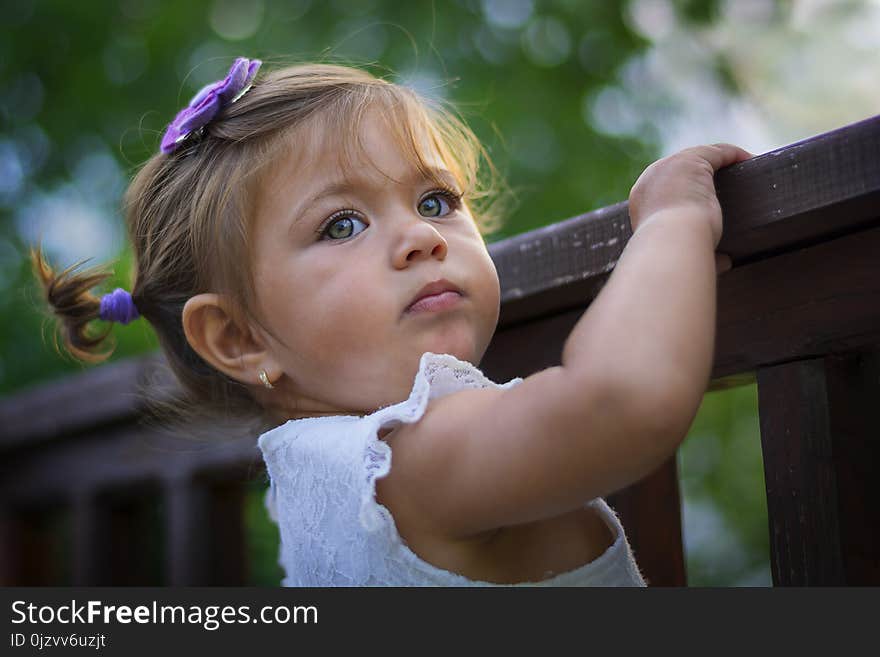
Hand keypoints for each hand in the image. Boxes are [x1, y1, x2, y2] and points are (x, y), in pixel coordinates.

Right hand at [628, 143, 751, 272]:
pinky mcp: (691, 161)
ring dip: (721, 162)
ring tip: (744, 171)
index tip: (705, 202)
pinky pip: (716, 152)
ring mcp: (669, 166)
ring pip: (699, 157)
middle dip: (703, 175)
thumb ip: (703, 255)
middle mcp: (650, 179)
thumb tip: (725, 262)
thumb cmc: (674, 256)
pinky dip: (734, 155)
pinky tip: (751, 161)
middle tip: (727, 186)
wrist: (669, 246)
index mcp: (641, 201)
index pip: (666, 188)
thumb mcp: (683, 253)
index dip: (686, 192)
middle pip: (680, 169)